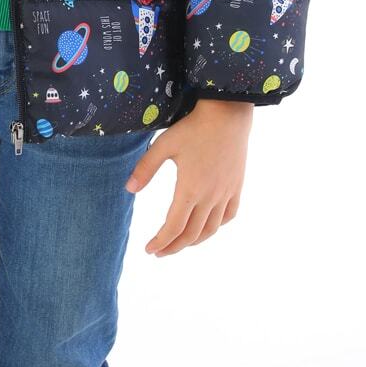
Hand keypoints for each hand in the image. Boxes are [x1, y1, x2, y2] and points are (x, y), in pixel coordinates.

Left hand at [125, 99, 252, 255]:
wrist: (228, 115)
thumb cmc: (193, 128)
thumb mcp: (163, 145)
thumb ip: (145, 169)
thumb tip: (129, 190)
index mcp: (190, 189)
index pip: (173, 228)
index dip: (161, 242)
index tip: (149, 250)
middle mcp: (210, 196)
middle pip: (191, 234)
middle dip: (174, 247)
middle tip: (160, 252)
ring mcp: (226, 193)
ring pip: (211, 229)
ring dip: (194, 241)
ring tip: (180, 243)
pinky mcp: (236, 186)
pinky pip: (229, 215)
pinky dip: (216, 226)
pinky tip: (207, 226)